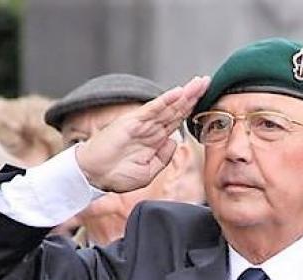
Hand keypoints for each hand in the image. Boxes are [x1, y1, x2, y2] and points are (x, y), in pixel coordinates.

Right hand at [76, 75, 209, 192]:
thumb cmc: (117, 175)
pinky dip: (165, 100)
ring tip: (198, 83)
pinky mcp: (132, 122)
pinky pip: (152, 109)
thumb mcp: (148, 172)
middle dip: (192, 95)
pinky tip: (178, 92)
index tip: (206, 100)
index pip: (177, 120)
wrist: (95, 176)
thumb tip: (175, 141)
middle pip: (176, 109)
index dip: (191, 109)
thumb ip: (163, 157)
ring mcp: (142, 123)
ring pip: (167, 106)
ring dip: (183, 94)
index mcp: (155, 140)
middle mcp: (150, 128)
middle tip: (207, 81)